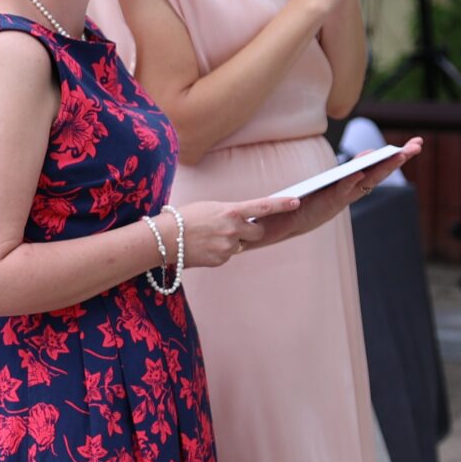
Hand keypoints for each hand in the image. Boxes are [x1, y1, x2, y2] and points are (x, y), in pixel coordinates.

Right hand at [168, 197, 296, 270]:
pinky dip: (218, 252)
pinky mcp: (220, 260)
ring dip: (230, 242)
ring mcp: (228, 247)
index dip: (282, 204)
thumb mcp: (209, 208)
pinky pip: (227, 256)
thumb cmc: (183, 218)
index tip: (296, 201)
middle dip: (251, 232)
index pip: (263, 207)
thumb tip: (243, 224)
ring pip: (240, 246)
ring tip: (208, 238)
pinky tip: (203, 247)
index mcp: (231, 211)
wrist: (164, 238)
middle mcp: (233, 229)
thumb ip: (229, 214)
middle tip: (236, 229)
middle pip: (257, 233)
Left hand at [251, 139, 423, 242]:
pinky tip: (359, 172)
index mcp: (354, 184)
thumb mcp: (333, 184)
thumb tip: (368, 156)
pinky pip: (342, 191)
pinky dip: (350, 182)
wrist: (287, 220)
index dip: (396, 157)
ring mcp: (343, 197)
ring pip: (367, 181)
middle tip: (418, 145)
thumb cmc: (310, 201)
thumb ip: (350, 172)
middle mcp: (353, 190)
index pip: (379, 168)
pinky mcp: (328, 203)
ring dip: (383, 168)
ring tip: (400, 153)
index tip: (414, 145)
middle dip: (399, 159)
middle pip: (379, 172)